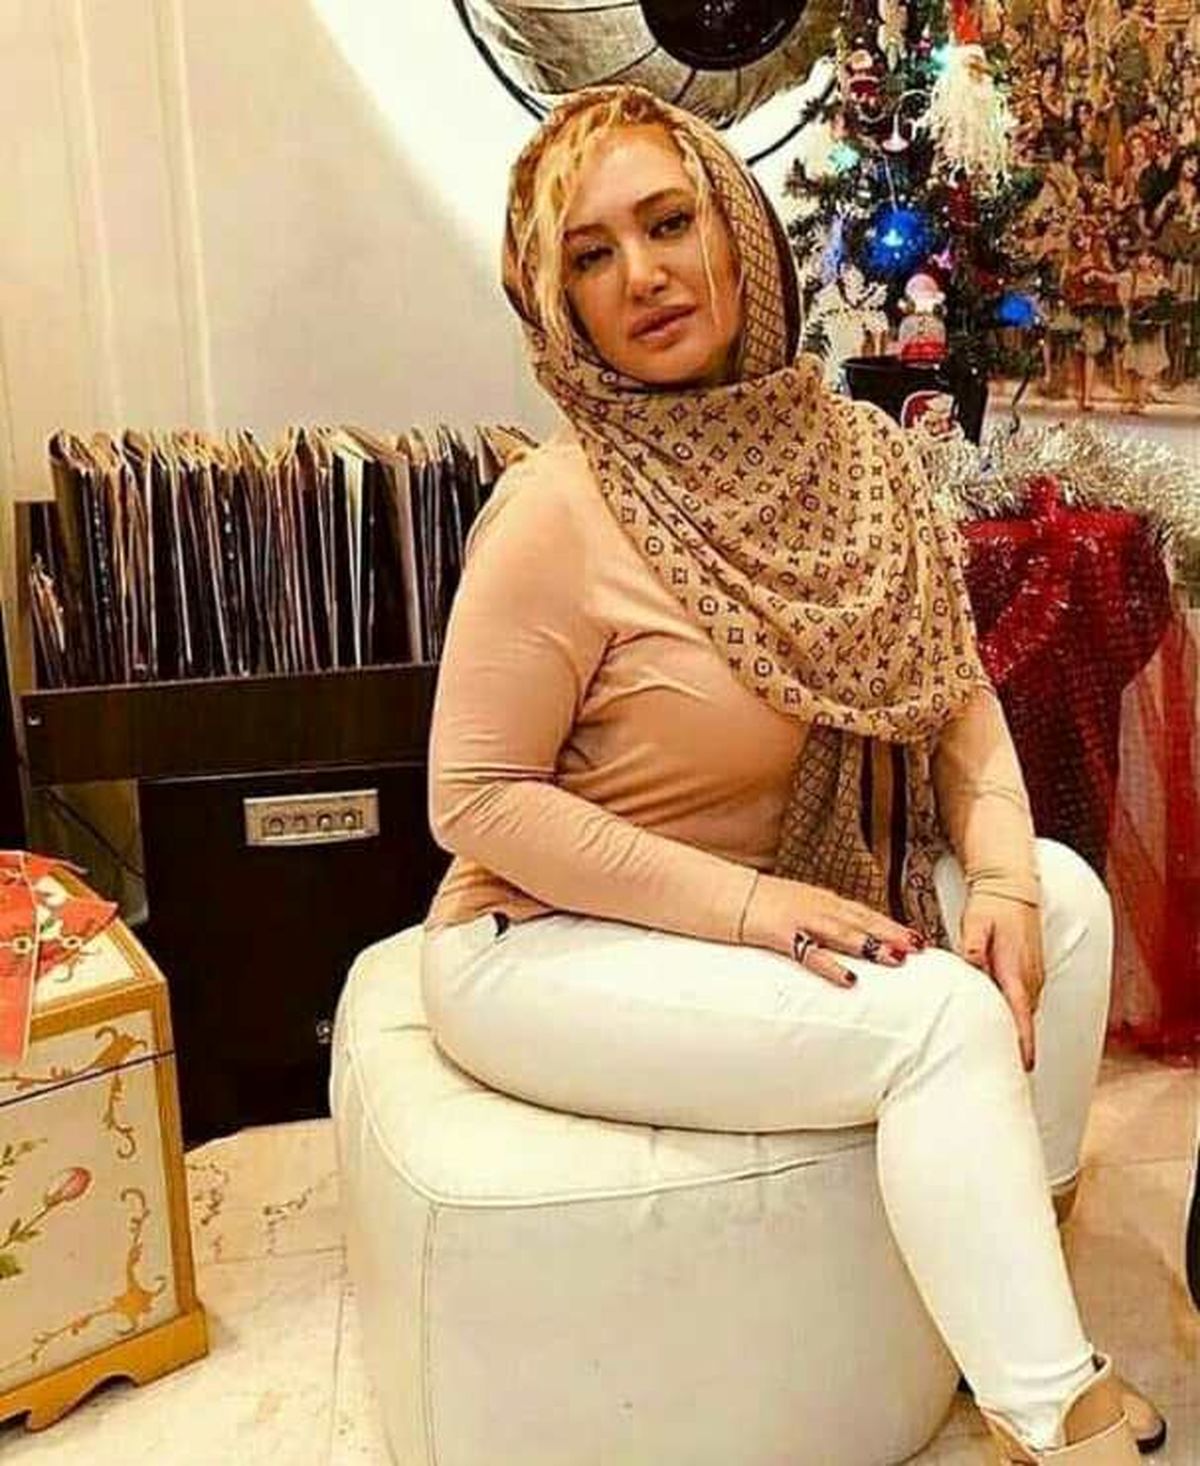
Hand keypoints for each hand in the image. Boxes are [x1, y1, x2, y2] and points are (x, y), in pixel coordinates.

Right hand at [742, 874, 924, 987]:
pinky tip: (849, 979)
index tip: (915, 935)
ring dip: (872, 945)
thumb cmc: (747, 903)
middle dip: (891, 933)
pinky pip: (809, 952)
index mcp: (816, 898)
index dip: (888, 924)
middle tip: (920, 946)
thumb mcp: (786, 905)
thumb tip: (830, 937)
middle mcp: (813, 905)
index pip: (860, 912)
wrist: (714, 890)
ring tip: (898, 959)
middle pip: (859, 919)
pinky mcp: (778, 933)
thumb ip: (810, 919)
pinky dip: (831, 965)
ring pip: (842, 932)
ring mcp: (797, 917)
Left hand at [957, 892, 1044, 1072]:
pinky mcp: (1032, 972)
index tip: (1025, 1064)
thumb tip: (971, 965)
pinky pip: (1026, 1002)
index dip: (1023, 1041)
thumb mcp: (975, 922)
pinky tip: (1004, 1027)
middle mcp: (1030, 977)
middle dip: (1018, 1045)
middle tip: (1004, 1073)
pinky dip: (1019, 1017)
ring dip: (1019, 1032)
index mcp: (1015, 969)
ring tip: (1004, 1058)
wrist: (1011, 888)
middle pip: (1025, 1020)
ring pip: (1026, 1012)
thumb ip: (973, 946)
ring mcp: (1034, 975)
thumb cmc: (991, 906)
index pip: (1021, 1013)